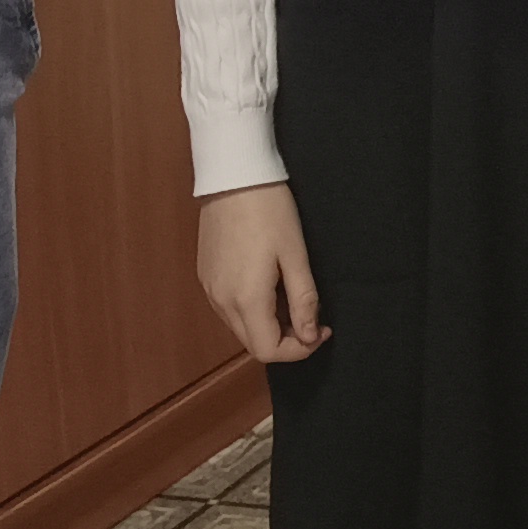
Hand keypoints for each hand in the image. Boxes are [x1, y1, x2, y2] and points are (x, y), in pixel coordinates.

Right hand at [196, 184, 327, 364]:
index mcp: (245, 299)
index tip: (321, 330)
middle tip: (312, 318)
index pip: (268, 351)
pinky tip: (269, 286)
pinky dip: (252, 310)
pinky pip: (228, 308)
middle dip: (286, 340)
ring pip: (240, 327)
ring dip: (268, 325)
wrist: (233, 177)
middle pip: (252, 343)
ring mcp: (209, 288)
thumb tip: (311, 336)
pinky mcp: (205, 276)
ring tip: (292, 299)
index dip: (299, 350)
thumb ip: (304, 300)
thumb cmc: (269, 211)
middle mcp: (221, 301)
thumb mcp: (296, 256)